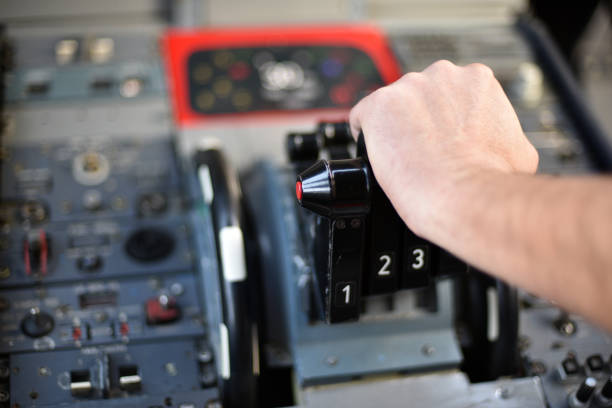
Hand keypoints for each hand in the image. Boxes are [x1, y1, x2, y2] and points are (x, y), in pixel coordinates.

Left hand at [349, 60, 538, 236]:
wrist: (466, 195)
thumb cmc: (491, 180)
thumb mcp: (518, 150)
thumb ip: (504, 135)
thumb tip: (502, 146)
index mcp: (477, 80)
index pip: (448, 93)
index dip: (442, 120)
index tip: (440, 139)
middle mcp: (442, 74)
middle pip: (418, 95)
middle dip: (418, 120)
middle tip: (423, 151)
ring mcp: (408, 87)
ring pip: (392, 106)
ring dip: (394, 128)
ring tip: (404, 158)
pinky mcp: (379, 105)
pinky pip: (363, 118)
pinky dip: (368, 136)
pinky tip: (380, 156)